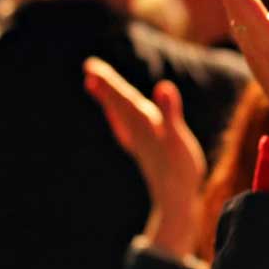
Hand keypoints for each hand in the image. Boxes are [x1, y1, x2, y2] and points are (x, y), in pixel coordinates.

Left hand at [85, 61, 204, 259]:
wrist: (175, 201)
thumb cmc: (180, 170)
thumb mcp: (178, 138)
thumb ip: (169, 113)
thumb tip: (163, 87)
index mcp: (143, 124)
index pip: (122, 98)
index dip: (109, 82)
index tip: (90, 67)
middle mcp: (137, 131)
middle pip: (118, 103)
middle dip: (106, 85)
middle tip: (89, 67)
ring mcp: (140, 142)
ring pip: (120, 115)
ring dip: (109, 98)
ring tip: (92, 83)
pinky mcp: (146, 150)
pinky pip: (126, 128)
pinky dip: (118, 117)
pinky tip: (114, 115)